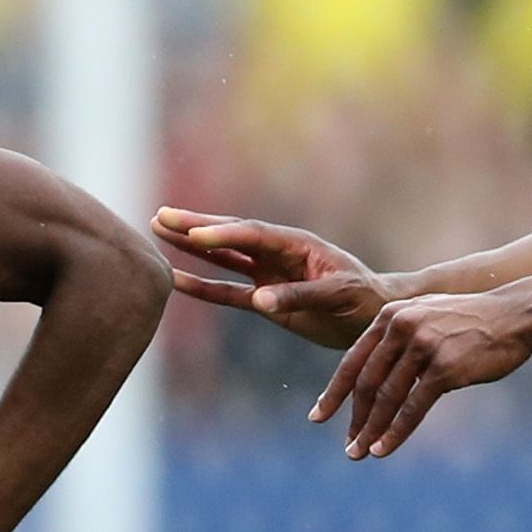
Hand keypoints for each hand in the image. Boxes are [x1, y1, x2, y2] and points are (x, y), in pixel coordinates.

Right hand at [154, 206, 392, 348]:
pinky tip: (176, 278)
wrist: (373, 315)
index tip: (195, 233)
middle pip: (230, 236)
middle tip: (160, 216)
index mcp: (296, 244)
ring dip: (192, 246)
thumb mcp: (337, 295)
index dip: (224, 233)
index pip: (253, 234)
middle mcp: (277, 253)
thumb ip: (299, 296)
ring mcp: (268, 274)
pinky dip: (202, 286)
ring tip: (158, 230)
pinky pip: (228, 292)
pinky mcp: (265, 299)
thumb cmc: (362, 299)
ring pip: (223, 257)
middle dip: (196, 227)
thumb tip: (259, 301)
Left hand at [310, 291, 531, 458]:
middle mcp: (401, 328)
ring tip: (359, 453)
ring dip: (370, 431)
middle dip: (353, 419)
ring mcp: (422, 347)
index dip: (334, 393)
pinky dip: (395, 433)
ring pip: (386, 398)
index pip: (353, 361)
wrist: (514, 316)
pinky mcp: (444, 368)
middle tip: (347, 447)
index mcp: (390, 316)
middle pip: (366, 383)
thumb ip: (398, 338)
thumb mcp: (426, 316)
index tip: (319, 416)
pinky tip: (383, 450)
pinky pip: (412, 408)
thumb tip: (376, 374)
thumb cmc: (472, 321)